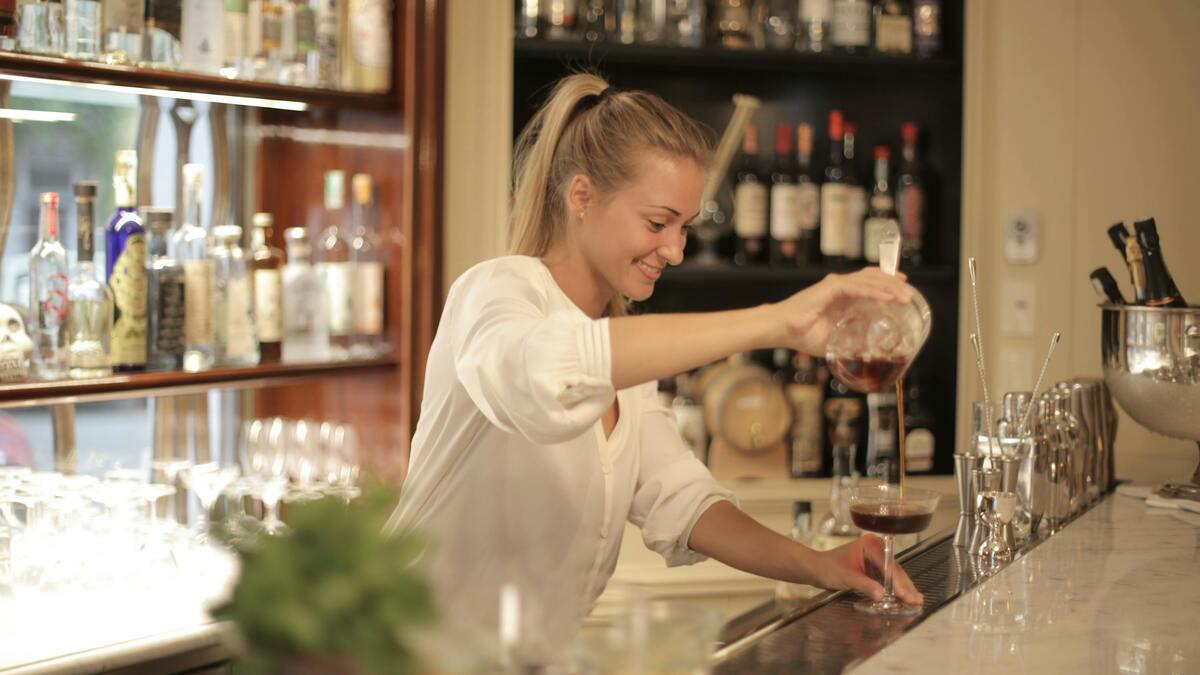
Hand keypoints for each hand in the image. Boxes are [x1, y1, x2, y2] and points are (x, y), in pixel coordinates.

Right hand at [771, 268, 913, 355]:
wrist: (781, 330)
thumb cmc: (803, 334)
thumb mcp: (835, 340)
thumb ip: (851, 342)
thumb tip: (870, 354)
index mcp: (842, 296)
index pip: (870, 283)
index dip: (888, 284)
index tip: (904, 290)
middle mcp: (840, 286)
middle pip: (874, 278)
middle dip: (894, 284)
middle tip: (911, 294)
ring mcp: (835, 285)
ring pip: (869, 280)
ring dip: (889, 287)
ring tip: (905, 296)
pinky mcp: (830, 287)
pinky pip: (858, 287)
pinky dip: (875, 292)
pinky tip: (888, 298)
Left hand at [813, 535, 923, 605]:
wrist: (814, 569)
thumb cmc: (827, 568)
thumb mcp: (846, 577)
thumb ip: (865, 585)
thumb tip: (882, 595)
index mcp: (870, 544)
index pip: (888, 565)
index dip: (897, 582)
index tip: (905, 595)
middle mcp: (876, 548)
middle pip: (895, 570)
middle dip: (905, 586)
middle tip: (916, 601)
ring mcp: (876, 558)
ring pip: (894, 575)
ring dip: (903, 589)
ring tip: (916, 602)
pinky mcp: (874, 568)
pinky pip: (888, 579)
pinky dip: (895, 590)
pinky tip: (905, 599)